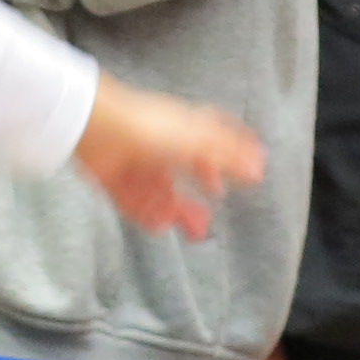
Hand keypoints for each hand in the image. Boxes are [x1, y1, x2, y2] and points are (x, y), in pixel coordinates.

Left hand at [73, 74, 260, 241]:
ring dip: (178, 212)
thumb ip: (229, 157)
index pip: (211, 143)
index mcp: (184, 129)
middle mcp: (162, 146)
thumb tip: (259, 167)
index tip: (239, 178)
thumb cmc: (152, 127)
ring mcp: (138, 163)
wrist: (100, 128)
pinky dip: (150, 214)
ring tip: (193, 232)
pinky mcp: (116, 180)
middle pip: (183, 177)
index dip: (227, 159)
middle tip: (208, 222)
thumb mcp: (200, 141)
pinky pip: (136, 202)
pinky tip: (162, 225)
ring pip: (161, 194)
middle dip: (196, 201)